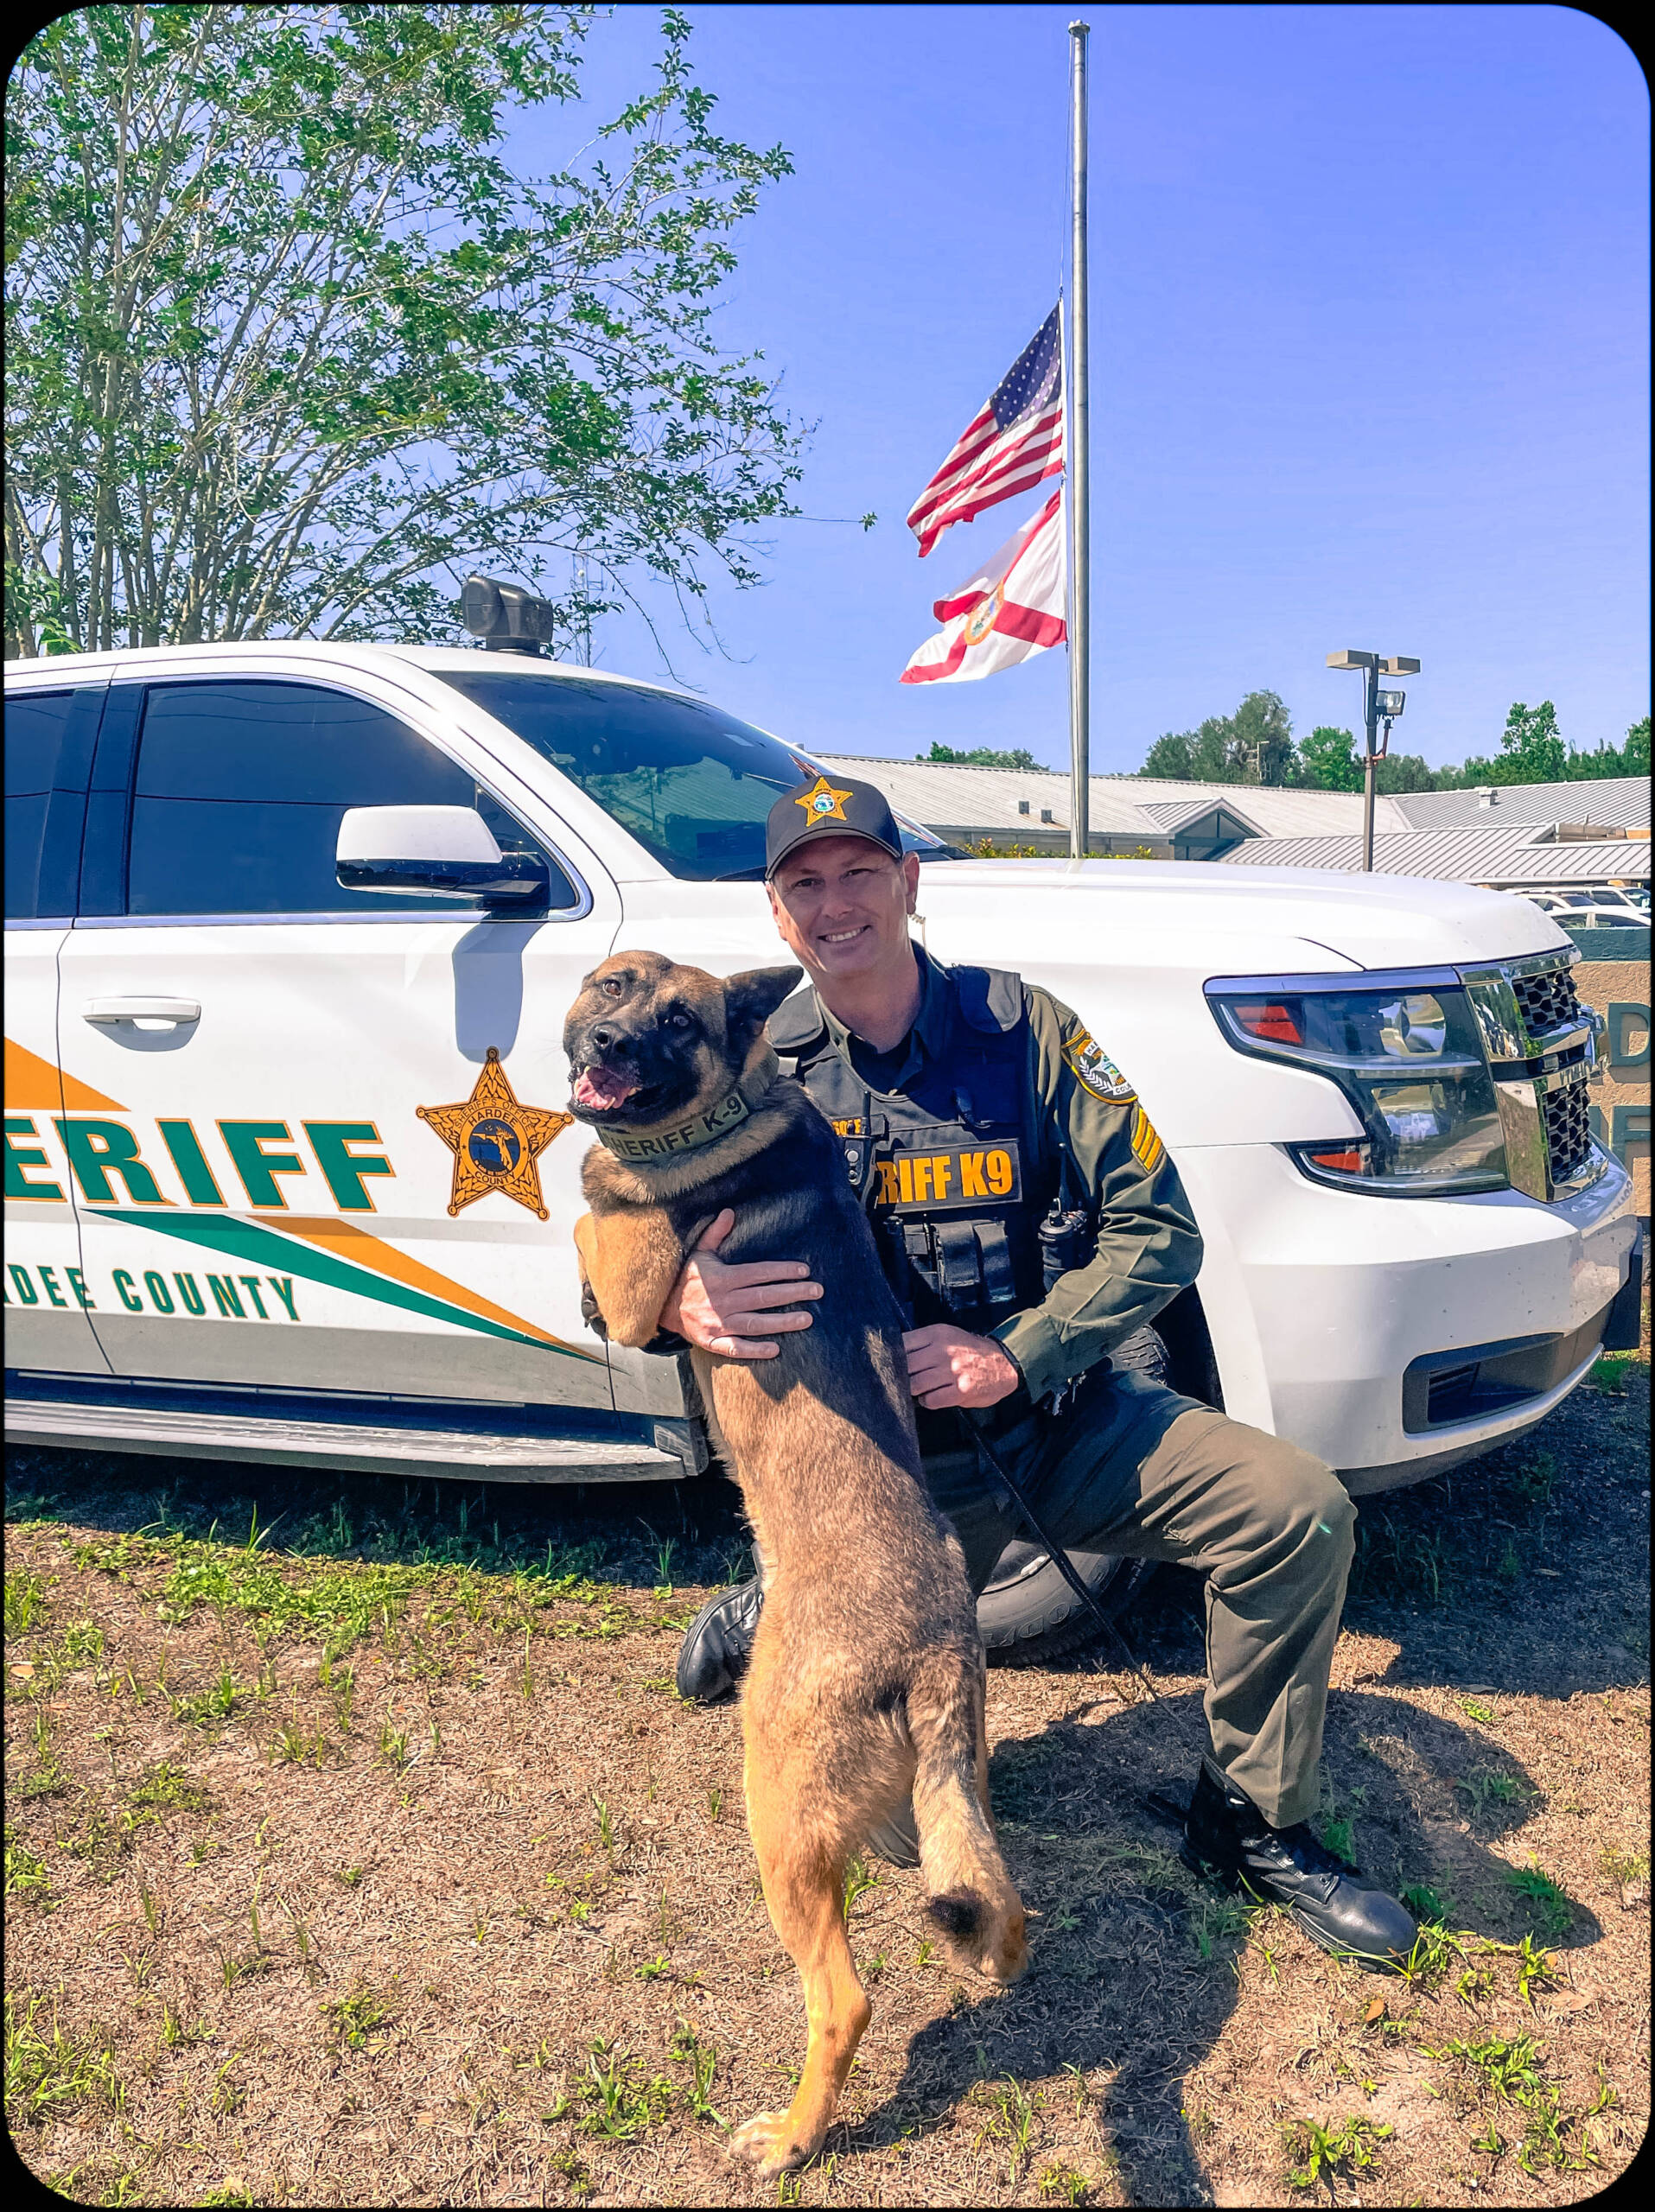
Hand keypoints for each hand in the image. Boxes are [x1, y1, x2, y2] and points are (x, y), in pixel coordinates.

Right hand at [659, 1208, 821, 1359]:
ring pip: (754, 1323)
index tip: (804, 1270)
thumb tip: (729, 1211)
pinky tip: (775, 1349)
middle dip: (791, 1293)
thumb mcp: (699, 1253)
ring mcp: (717, 1323)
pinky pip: (735, 1348)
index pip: (757, 1273)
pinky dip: (754, 1350)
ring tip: (807, 1319)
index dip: (782, 1271)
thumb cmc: (687, 1278)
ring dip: (782, 1322)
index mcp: (721, 1278)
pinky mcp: (712, 1342)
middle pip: (762, 1297)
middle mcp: (721, 1301)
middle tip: (817, 1291)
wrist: (661, 1307)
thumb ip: (715, 1233)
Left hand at [902, 1323, 1020, 1410]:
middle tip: (904, 1380)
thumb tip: (892, 1355)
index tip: (889, 1364)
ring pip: (915, 1385)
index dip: (891, 1356)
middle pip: (905, 1366)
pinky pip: (930, 1400)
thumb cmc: (969, 1351)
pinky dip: (927, 1401)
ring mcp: (952, 1372)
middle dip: (901, 1376)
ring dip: (913, 1390)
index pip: (901, 1344)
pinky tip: (933, 1396)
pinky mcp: (960, 1391)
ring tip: (920, 1388)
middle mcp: (943, 1351)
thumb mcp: (947, 1335)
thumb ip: (922, 1343)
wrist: (1004, 1363)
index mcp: (937, 1333)